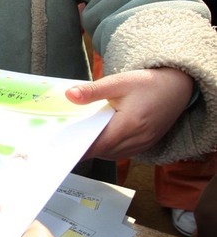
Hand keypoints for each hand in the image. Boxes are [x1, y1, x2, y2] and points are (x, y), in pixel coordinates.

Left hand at [65, 67, 191, 159]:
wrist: (177, 88)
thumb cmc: (147, 84)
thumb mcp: (118, 82)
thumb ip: (92, 91)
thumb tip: (69, 95)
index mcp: (128, 125)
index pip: (97, 145)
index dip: (77, 148)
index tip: (58, 147)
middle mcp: (136, 140)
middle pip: (102, 151)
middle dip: (82, 147)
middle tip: (60, 141)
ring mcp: (142, 145)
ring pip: (110, 154)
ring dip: (94, 148)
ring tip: (74, 139)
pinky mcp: (145, 145)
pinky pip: (120, 153)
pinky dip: (107, 148)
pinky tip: (96, 137)